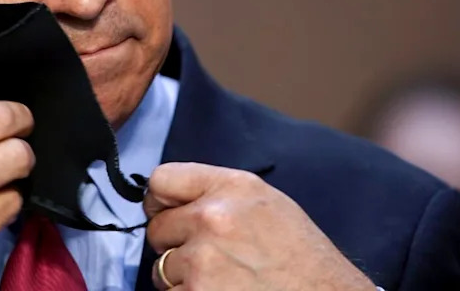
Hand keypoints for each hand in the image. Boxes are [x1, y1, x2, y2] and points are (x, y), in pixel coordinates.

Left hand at [144, 162, 375, 290]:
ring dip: (183, 278)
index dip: (161, 200)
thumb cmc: (302, 257)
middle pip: (157, 227)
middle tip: (210, 256)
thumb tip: (168, 199)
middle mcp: (213, 218)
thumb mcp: (267, 204)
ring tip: (222, 280)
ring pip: (162, 268)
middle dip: (175, 244)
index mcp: (231, 187)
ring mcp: (203, 261)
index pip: (161, 179)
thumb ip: (217, 193)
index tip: (168, 213)